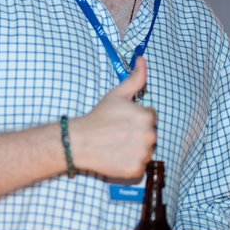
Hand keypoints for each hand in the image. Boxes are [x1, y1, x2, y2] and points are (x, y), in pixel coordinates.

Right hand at [68, 58, 155, 178]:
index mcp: (146, 117)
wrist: (79, 142)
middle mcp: (149, 136)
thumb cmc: (98, 117)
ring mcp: (143, 154)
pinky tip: (117, 157)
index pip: (150, 118)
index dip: (136, 119)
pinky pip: (139, 167)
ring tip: (117, 145)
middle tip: (118, 134)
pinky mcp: (136, 170)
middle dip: (138, 135)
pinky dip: (130, 164)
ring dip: (135, 150)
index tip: (122, 122)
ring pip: (146, 152)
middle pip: (150, 136)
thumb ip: (135, 78)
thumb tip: (142, 59)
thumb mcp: (117, 95)